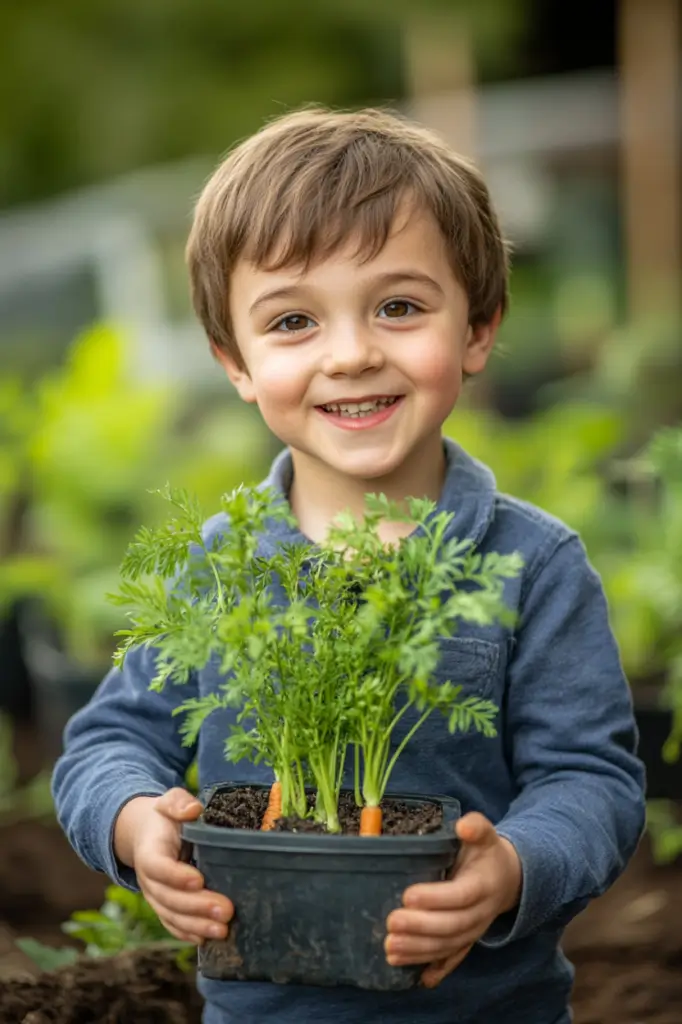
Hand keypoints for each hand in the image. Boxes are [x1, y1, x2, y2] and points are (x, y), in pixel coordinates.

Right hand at [115, 788, 233, 944]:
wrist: (147, 835)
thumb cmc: (165, 818)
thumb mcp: (170, 801)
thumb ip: (178, 803)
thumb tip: (192, 810)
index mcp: (149, 852)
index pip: (158, 867)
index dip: (176, 876)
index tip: (199, 880)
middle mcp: (149, 880)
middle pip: (168, 898)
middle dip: (197, 907)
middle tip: (226, 910)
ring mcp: (156, 897)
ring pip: (172, 916)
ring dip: (197, 925)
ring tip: (223, 930)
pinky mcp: (164, 907)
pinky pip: (173, 924)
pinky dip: (188, 933)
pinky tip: (207, 939)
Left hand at [385, 812, 520, 987]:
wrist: (509, 879)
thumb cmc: (487, 853)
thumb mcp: (486, 834)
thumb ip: (476, 827)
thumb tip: (463, 825)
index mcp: (483, 884)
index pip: (460, 895)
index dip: (435, 898)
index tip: (407, 895)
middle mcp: (480, 912)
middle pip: (452, 925)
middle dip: (420, 928)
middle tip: (391, 923)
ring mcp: (475, 930)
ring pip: (449, 946)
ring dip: (419, 951)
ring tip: (391, 949)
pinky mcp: (468, 941)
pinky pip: (454, 958)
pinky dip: (437, 970)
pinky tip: (419, 980)